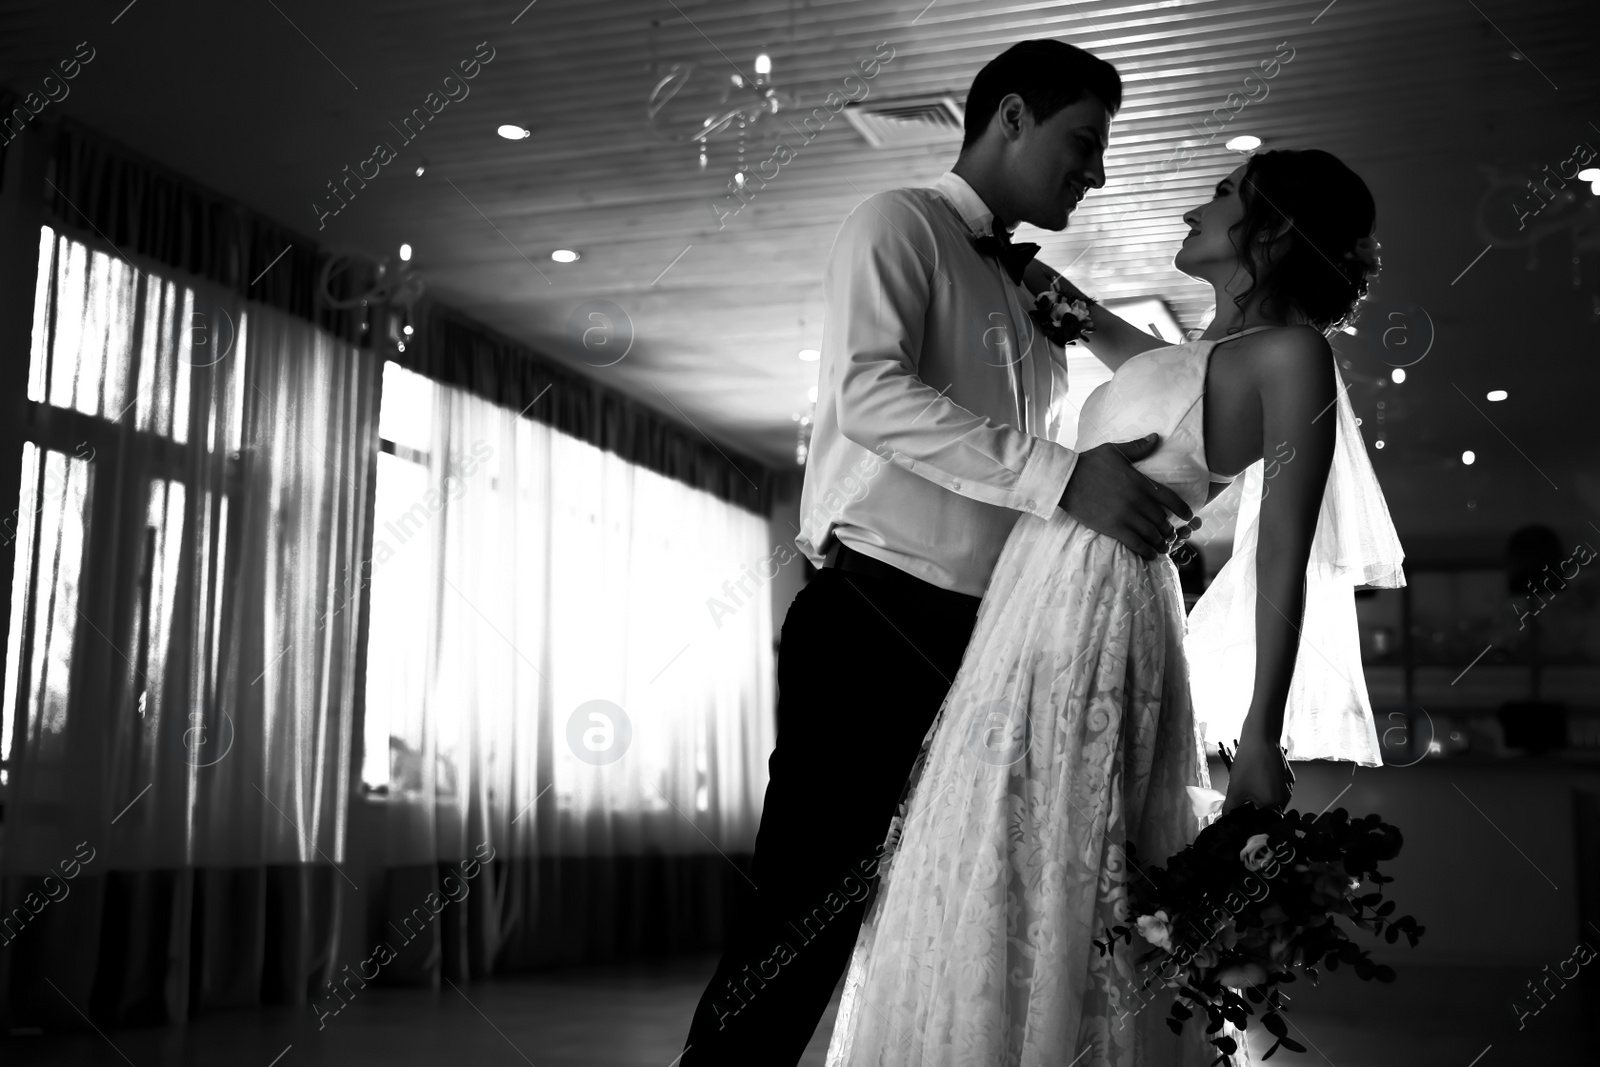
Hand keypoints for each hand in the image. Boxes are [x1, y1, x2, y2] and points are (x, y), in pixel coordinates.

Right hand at [1058, 434, 1195, 559]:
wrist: (1066, 479)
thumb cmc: (1089, 463)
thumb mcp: (1114, 451)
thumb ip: (1138, 447)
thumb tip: (1157, 437)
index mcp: (1140, 482)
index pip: (1170, 498)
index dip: (1182, 509)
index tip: (1188, 515)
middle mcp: (1137, 500)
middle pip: (1162, 519)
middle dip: (1170, 529)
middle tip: (1171, 534)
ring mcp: (1126, 515)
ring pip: (1152, 534)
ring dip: (1161, 542)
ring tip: (1163, 546)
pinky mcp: (1113, 527)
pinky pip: (1136, 543)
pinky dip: (1146, 551)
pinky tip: (1151, 554)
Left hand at [1221, 733, 1292, 813]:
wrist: (1261, 738)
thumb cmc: (1248, 764)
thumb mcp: (1235, 789)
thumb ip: (1230, 809)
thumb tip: (1224, 820)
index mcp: (1275, 805)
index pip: (1262, 822)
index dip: (1249, 820)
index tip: (1239, 815)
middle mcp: (1286, 799)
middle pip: (1268, 811)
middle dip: (1253, 808)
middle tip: (1241, 799)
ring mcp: (1289, 787)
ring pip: (1272, 799)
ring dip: (1260, 798)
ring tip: (1248, 786)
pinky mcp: (1288, 777)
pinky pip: (1276, 789)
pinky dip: (1266, 787)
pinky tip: (1256, 777)